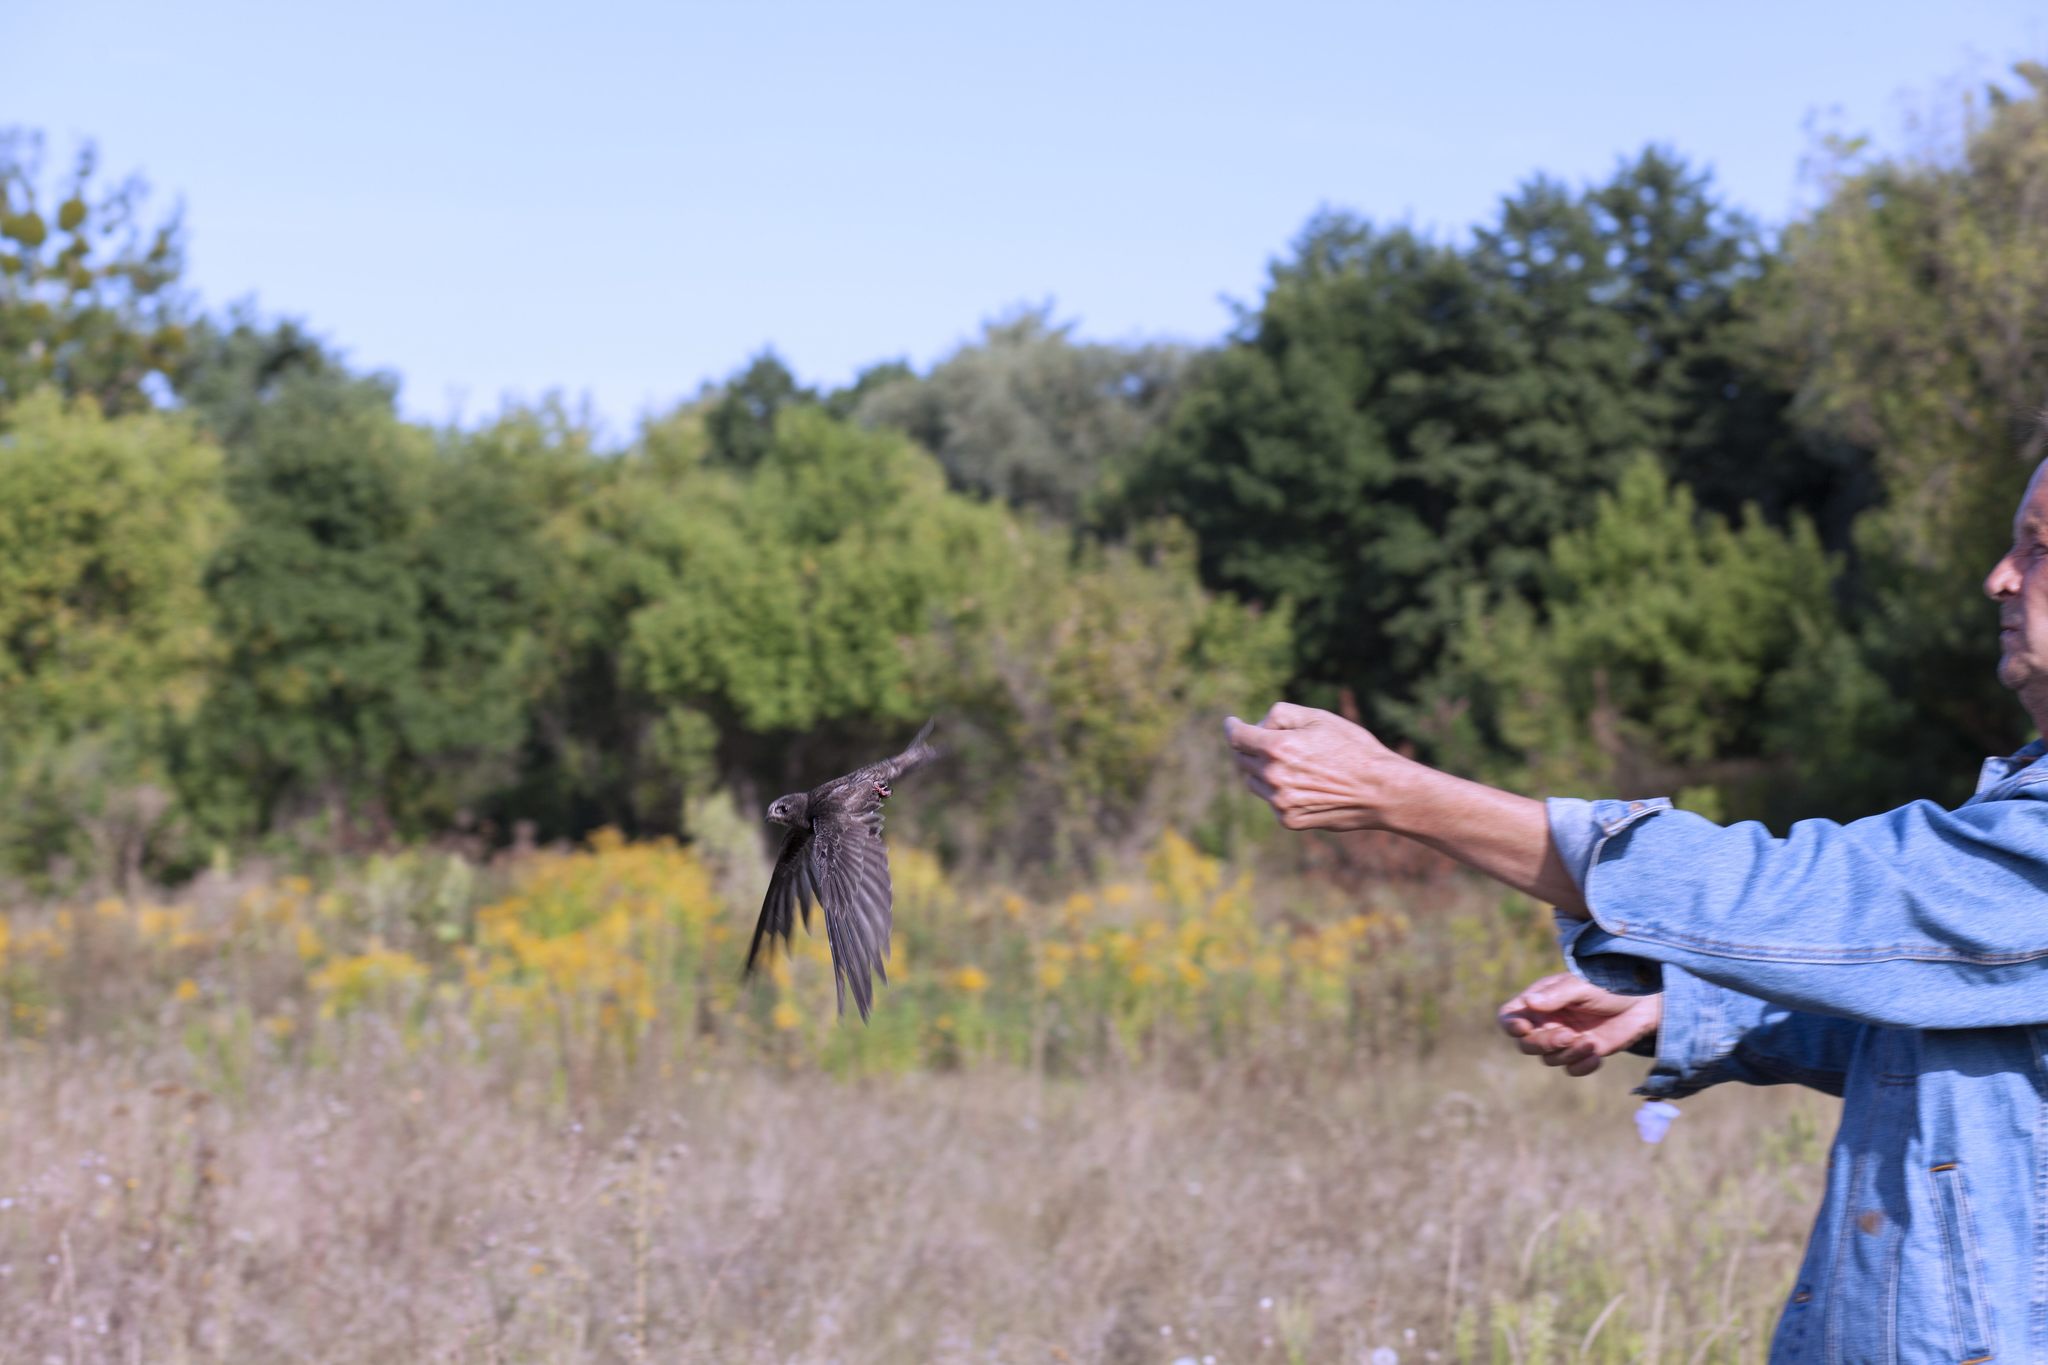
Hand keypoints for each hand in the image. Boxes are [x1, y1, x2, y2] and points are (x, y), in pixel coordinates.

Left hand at [1222, 703, 1407, 831]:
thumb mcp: (1319, 718)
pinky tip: (1306, 786)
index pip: (1238, 737)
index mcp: (1277, 748)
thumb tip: (1256, 726)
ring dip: (1263, 770)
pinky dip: (1278, 792)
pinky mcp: (1289, 820)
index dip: (1232, 727)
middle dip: (1251, 748)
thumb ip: (1280, 715)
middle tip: (1269, 742)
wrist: (1379, 791)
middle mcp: (1273, 776)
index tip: (1231, 723)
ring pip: (1254, 781)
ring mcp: (1279, 802)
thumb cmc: (1352, 748)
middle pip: (1242, 759)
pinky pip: (1271, 801)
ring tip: (1296, 765)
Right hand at [1497, 973, 1661, 1076]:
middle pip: (1526, 1044)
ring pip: (1549, 1059)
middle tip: (1568, 1035)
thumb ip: (1556, 995)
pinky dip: (1582, 1065)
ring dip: (1568, 1053)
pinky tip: (1597, 1054)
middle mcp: (1547, 1022)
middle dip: (1544, 1043)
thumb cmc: (1608, 984)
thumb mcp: (1581, 985)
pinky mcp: (1582, 1054)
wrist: (1643, 1001)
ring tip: (1590, 1042)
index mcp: (1539, 1002)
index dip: (1511, 1026)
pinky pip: (1571, 1069)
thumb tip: (1528, 1003)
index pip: (1509, 1017)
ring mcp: (1563, 1040)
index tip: (1525, 1028)